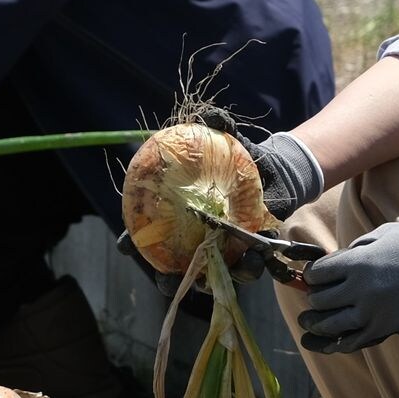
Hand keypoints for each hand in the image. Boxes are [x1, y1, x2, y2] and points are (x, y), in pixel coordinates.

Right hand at [115, 109, 324, 295]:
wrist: (273, 173)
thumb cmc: (238, 157)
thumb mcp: (229, 140)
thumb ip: (220, 127)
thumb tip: (217, 118)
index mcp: (176, 213)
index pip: (145, 233)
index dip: (131, 242)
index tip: (126, 246)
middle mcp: (193, 238)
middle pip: (171, 266)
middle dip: (166, 277)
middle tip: (168, 277)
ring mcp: (218, 251)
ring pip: (206, 274)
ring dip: (205, 278)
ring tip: (209, 277)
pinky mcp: (245, 256)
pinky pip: (243, 269)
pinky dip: (246, 267)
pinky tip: (252, 260)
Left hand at [297, 221, 398, 353]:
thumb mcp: (384, 233)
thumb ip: (358, 247)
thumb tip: (338, 259)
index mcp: (357, 261)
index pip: (317, 274)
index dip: (312, 276)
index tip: (313, 277)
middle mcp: (359, 288)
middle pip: (320, 300)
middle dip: (313, 299)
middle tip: (312, 299)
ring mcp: (372, 312)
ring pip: (330, 325)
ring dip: (317, 324)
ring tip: (310, 323)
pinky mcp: (386, 328)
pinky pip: (353, 342)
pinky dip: (337, 344)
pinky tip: (330, 343)